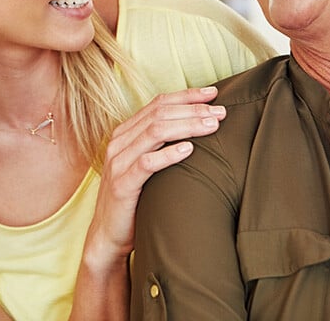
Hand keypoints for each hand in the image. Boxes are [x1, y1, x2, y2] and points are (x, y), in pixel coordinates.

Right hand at [84, 86, 225, 264]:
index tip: (213, 94)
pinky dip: (169, 154)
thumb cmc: (136, 198)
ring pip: (155, 132)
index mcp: (126, 132)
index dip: (186, 96)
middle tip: (221, 112)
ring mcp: (118, 162)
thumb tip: (201, 126)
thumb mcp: (147, 165)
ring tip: (212, 126)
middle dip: (192, 109)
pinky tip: (189, 149)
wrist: (108, 236)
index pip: (158, 103)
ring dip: (187, 126)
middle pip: (160, 114)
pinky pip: (146, 163)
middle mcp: (120, 142)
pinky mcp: (122, 184)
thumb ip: (163, 144)